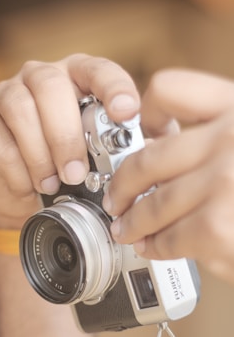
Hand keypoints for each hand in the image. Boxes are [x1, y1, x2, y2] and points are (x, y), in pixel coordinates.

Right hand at [0, 53, 139, 227]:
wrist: (27, 194)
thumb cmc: (71, 168)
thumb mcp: (104, 155)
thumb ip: (133, 143)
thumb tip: (168, 139)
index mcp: (77, 79)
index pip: (98, 70)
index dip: (114, 88)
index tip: (126, 113)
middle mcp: (40, 78)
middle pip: (51, 87)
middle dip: (66, 135)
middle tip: (77, 174)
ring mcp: (6, 96)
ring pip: (21, 111)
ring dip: (40, 155)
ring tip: (53, 185)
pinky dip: (19, 172)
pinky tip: (30, 186)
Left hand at [103, 69, 233, 282]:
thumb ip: (221, 137)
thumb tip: (173, 153)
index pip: (171, 89)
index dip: (147, 112)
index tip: (142, 133)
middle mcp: (231, 136)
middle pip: (148, 156)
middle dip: (122, 184)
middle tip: (115, 198)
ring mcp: (225, 180)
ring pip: (154, 200)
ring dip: (134, 220)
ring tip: (127, 230)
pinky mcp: (220, 225)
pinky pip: (173, 237)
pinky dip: (160, 246)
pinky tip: (156, 248)